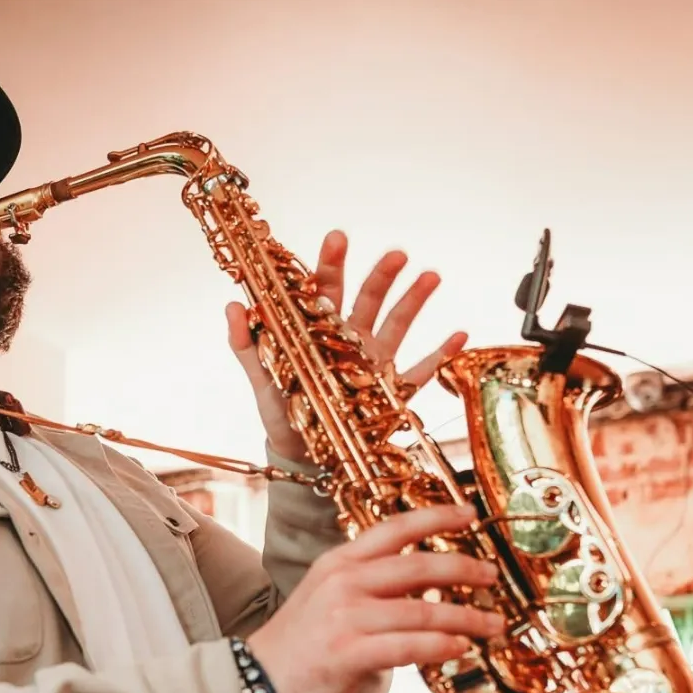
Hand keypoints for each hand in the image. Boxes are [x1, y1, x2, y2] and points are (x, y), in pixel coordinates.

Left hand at [226, 230, 470, 462]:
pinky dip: (441, 353)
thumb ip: (246, 344)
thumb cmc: (281, 411)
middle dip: (382, 274)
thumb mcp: (261, 379)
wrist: (302, 455)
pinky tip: (460, 333)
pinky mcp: (394, 390)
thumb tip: (232, 306)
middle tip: (396, 254)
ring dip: (414, 299)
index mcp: (319, 331)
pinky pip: (422, 370)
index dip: (331, 263)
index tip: (337, 237)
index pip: (325, 288)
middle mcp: (351, 339)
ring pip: (398, 323)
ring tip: (431, 275)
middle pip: (368, 297)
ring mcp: (375, 362)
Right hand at [245, 503, 503, 692]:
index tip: (471, 514)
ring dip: (466, 617)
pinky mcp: (348, 653)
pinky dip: (440, 645)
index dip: (437, 517)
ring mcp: (346, 616)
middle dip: (465, 568)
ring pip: (422, 609)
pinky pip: (408, 646)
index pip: (395, 528)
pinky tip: (460, 648)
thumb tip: (427, 591)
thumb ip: (373, 592)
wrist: (252, 682)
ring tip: (493, 625)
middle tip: (493, 576)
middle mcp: (344, 582)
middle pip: (419, 565)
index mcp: (340, 563)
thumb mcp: (330, 602)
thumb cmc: (298, 647)